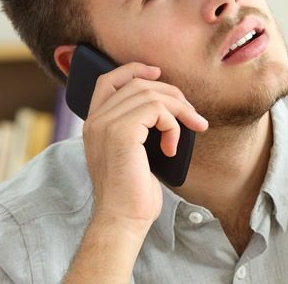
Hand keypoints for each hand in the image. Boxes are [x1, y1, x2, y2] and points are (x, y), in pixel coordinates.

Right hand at [80, 63, 208, 230]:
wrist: (123, 218)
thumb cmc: (133, 192)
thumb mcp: (133, 153)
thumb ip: (138, 128)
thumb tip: (168, 106)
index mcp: (94, 124)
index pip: (108, 81)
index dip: (134, 69)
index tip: (158, 73)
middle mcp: (95, 120)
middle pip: (137, 84)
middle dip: (172, 95)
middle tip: (193, 116)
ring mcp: (104, 124)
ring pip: (150, 94)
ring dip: (179, 110)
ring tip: (193, 128)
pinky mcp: (120, 132)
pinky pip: (157, 110)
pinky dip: (173, 126)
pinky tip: (172, 148)